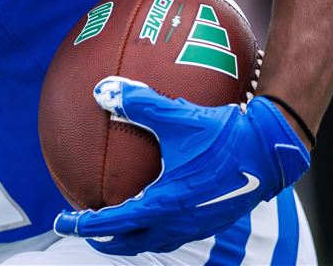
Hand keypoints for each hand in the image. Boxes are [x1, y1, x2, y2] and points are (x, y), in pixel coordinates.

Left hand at [52, 77, 309, 254]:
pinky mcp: (214, 218)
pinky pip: (176, 231)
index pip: (114, 223)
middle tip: (84, 230)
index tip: (62, 222)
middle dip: (104, 241)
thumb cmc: (223, 134)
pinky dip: (155, 227)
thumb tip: (102, 90)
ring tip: (116, 228)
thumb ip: (137, 102)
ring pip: (155, 241)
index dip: (84, 224)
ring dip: (131, 238)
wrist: (270, 150)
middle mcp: (180, 221)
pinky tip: (157, 207)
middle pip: (132, 242)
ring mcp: (199, 224)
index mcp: (165, 203)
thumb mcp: (176, 115)